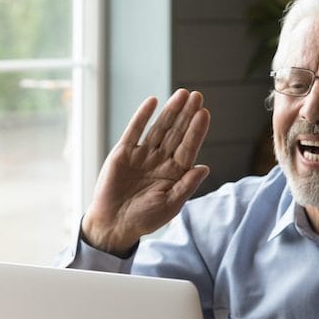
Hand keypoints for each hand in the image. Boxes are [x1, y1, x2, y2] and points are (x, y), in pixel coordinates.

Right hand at [82, 89, 210, 253]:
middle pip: (177, 133)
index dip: (197, 131)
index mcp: (175, 172)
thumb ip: (187, 186)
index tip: (204, 113)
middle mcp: (161, 160)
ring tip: (182, 94)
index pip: (189, 147)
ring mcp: (143, 154)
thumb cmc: (144, 218)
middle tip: (197, 96)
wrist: (113, 224)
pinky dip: (142, 116)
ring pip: (159, 128)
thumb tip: (205, 167)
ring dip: (170, 111)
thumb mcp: (170, 205)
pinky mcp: (124, 153)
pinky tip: (153, 102)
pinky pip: (134, 130)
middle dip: (187, 114)